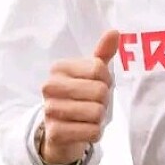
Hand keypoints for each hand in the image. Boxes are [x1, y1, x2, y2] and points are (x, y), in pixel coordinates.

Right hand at [39, 29, 119, 164]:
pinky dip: (95, 133)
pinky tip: (84, 130)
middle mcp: (50, 86)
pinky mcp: (55, 133)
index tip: (96, 86)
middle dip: (103, 100)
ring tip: (88, 117)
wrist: (61, 132)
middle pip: (99, 91)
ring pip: (97, 112)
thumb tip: (114, 31)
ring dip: (99, 118)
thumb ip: (102, 53)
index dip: (106, 80)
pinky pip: (93, 132)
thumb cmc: (80, 97)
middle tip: (93, 104)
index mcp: (59, 68)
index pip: (99, 69)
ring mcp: (50, 110)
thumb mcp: (91, 74)